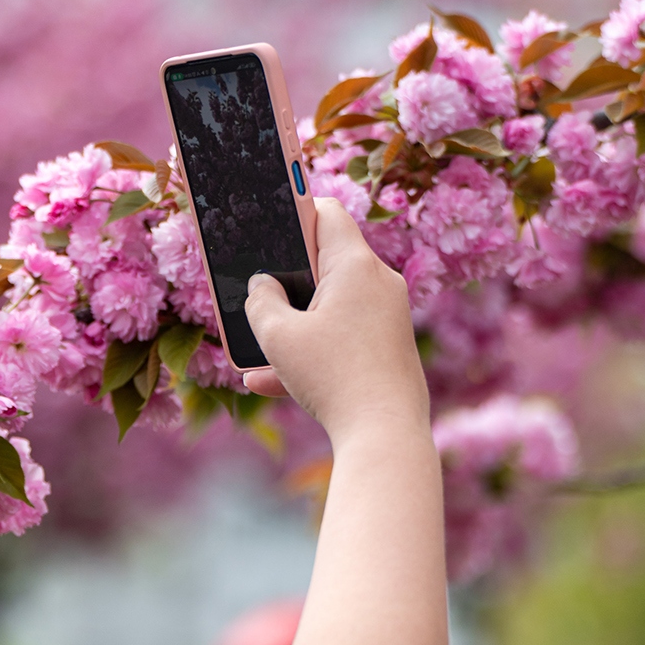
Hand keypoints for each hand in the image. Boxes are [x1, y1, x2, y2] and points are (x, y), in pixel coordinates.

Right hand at [241, 197, 427, 441]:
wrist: (385, 437)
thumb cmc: (333, 378)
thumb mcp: (278, 337)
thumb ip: (260, 302)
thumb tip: (264, 288)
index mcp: (356, 266)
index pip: (327, 212)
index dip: (294, 207)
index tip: (269, 213)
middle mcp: (380, 284)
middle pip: (327, 261)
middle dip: (288, 275)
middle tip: (255, 280)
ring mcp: (388, 318)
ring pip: (331, 307)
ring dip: (293, 322)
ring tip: (255, 342)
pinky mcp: (389, 349)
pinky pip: (343, 339)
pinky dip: (311, 352)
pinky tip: (264, 381)